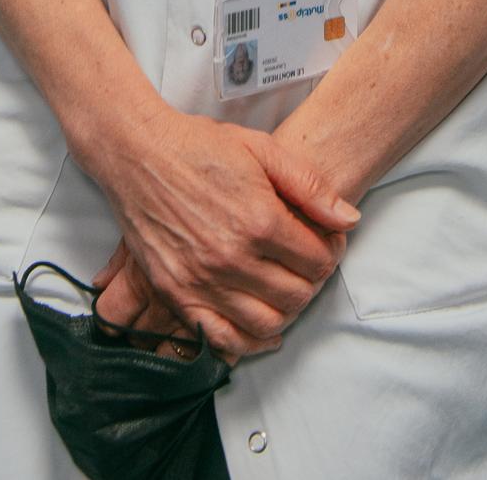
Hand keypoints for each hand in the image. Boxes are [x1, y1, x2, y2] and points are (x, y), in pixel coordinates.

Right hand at [89, 109, 358, 359]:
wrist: (139, 152)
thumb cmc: (198, 145)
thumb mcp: (262, 149)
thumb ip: (310, 186)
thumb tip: (348, 220)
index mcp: (259, 219)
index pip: (318, 260)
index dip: (331, 252)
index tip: (326, 243)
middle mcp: (232, 257)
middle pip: (297, 295)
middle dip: (312, 282)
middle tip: (308, 265)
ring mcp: (202, 280)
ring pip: (265, 323)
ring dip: (285, 312)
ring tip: (286, 289)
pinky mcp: (177, 293)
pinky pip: (221, 339)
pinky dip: (247, 342)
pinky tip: (260, 327)